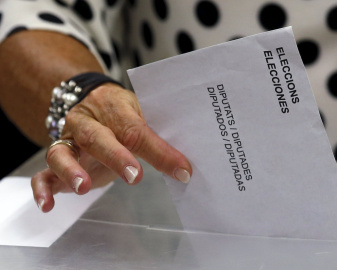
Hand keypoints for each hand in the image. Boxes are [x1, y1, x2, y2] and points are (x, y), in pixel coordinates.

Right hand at [32, 84, 191, 211]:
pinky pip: (43, 173)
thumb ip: (157, 135)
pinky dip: (42, 189)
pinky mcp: (57, 161)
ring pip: (62, 154)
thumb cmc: (122, 113)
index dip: (160, 151)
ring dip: (72, 171)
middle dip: (116, 157)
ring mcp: (68, 142)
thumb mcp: (140, 115)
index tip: (182, 170)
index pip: (137, 130)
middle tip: (135, 176)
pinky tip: (48, 205)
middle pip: (97, 138)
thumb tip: (186, 163)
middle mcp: (87, 123)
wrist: (91, 100)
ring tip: (83, 188)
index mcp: (114, 109)